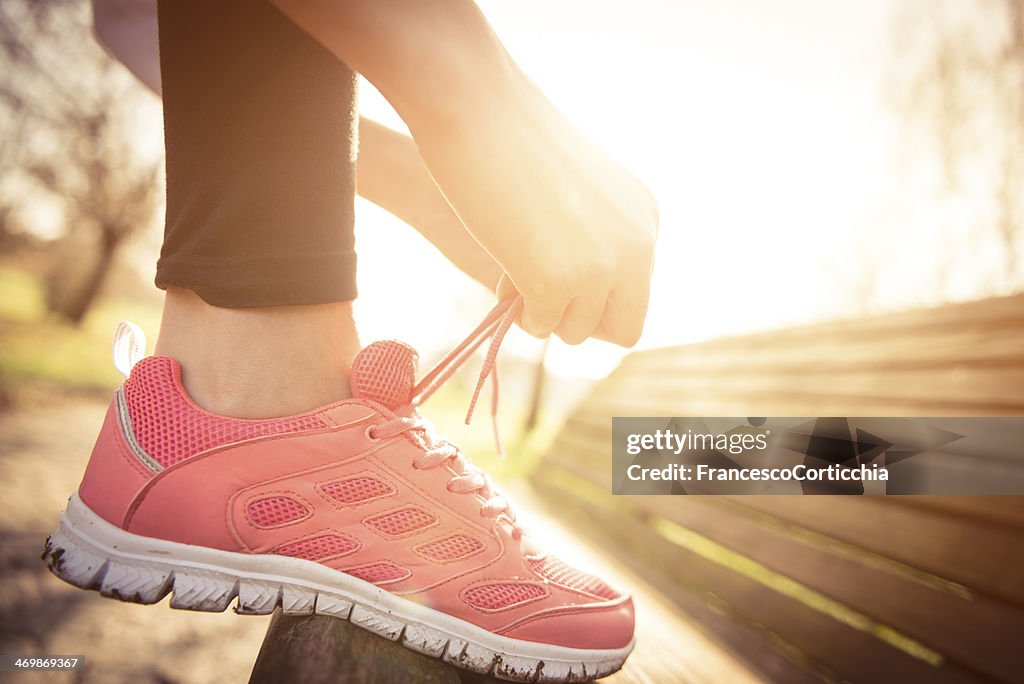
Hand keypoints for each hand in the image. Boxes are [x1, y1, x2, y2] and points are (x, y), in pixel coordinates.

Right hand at [411, 92, 657, 346]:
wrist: (481, 109)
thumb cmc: (517, 138)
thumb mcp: (582, 189)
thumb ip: (597, 235)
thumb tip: (587, 293)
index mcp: (646, 218)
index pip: (638, 295)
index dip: (599, 299)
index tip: (565, 280)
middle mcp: (636, 247)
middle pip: (624, 328)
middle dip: (581, 319)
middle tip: (543, 290)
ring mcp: (597, 268)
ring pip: (578, 331)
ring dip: (545, 312)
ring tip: (517, 268)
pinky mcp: (554, 281)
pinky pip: (540, 325)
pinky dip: (519, 309)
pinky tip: (505, 268)